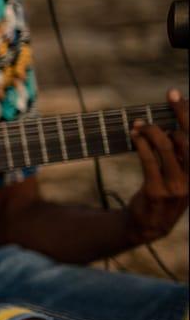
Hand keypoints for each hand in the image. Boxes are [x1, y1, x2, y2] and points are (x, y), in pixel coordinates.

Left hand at [124, 89, 187, 243]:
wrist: (150, 224)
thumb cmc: (164, 191)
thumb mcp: (179, 173)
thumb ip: (180, 152)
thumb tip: (172, 124)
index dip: (188, 114)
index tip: (176, 95)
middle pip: (188, 139)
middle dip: (178, 114)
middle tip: (166, 98)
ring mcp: (177, 186)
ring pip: (168, 148)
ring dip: (152, 130)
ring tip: (139, 123)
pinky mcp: (158, 191)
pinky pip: (150, 161)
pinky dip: (141, 144)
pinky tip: (134, 135)